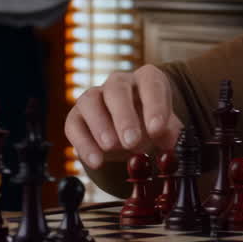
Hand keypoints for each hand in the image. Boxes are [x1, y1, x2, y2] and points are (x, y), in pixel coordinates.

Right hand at [64, 65, 182, 168]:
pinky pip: (74, 125)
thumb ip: (169, 134)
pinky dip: (83, 144)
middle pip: (117, 90)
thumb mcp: (166, 129)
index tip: (157, 129)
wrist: (130, 135)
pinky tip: (96, 162)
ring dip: (100, 125)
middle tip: (132, 141)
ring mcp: (94, 97)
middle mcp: (118, 83)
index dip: (154, 105)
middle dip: (124, 116)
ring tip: (111, 147)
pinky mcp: (76, 116)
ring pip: (90, 101)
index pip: (151, 83)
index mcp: (146, 79)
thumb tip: (168, 143)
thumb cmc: (150, 126)